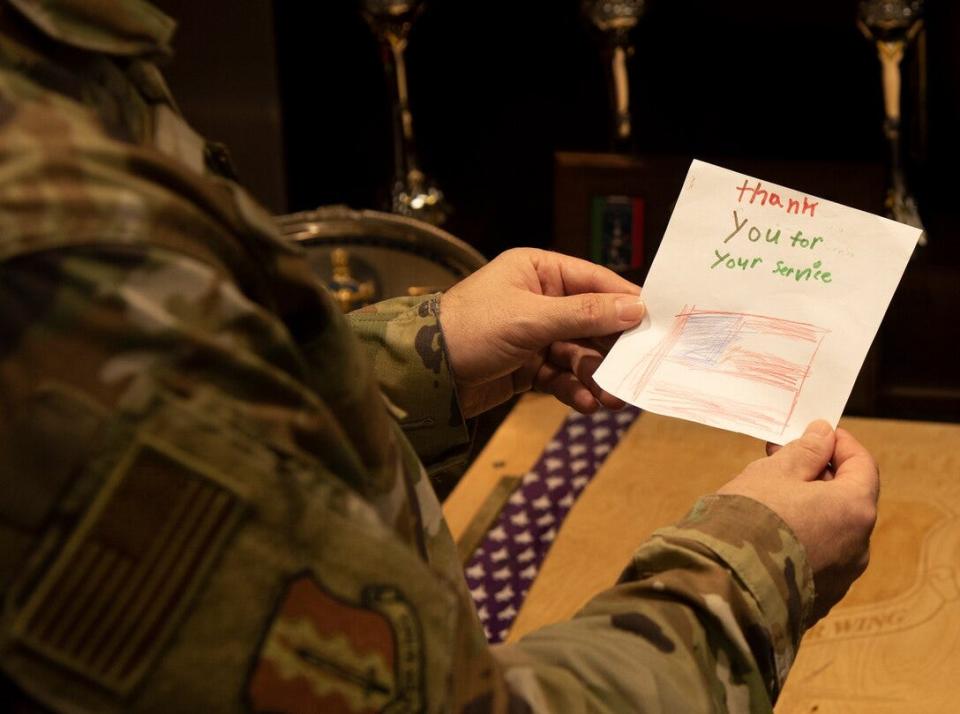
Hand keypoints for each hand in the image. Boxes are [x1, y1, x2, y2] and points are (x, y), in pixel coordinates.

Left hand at [439, 248, 643, 417]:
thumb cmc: (469, 328)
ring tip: (612, 399)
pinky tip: (587, 404)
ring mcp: (534, 335)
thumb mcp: (530, 318)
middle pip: (592, 323)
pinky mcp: (527, 367)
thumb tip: (635, 308)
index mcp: (537, 271)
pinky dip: (574, 389)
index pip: (594, 281)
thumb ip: (584, 314)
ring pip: (579, 354)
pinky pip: (561, 376)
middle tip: (637, 372)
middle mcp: (539, 299)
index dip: (625, 302)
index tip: (657, 322)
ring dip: (596, 376)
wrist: (424, 375)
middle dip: (612, 351)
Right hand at [717, 420, 878, 622]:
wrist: (724, 586)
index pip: (863, 466)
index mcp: (854, 510)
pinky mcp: (817, 600)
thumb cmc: (749, 519)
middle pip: (847, 500)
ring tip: (768, 498)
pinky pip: (814, 559)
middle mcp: (858, 547)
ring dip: (807, 509)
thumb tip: (824, 435)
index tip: (816, 433)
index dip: (841, 444)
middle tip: (782, 460)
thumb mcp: (773, 473)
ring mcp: (840, 578)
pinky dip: (799, 539)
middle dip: (818, 476)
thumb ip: (805, 452)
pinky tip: (766, 533)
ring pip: (830, 531)